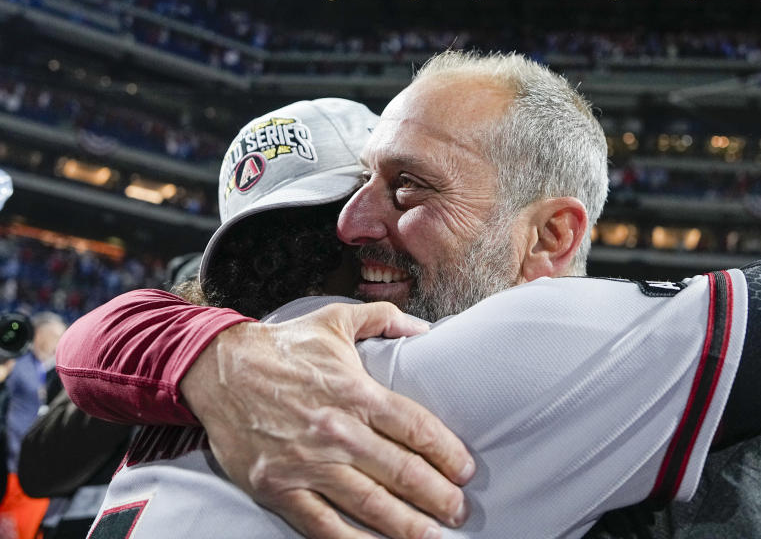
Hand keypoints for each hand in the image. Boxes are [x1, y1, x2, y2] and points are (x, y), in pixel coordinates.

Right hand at [181, 301, 473, 538]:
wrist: (218, 368)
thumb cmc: (283, 346)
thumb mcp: (336, 319)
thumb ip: (384, 318)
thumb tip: (424, 328)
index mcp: (356, 392)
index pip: (416, 428)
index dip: (447, 452)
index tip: (467, 469)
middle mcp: (337, 431)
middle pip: (400, 471)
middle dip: (437, 495)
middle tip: (459, 511)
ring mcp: (308, 463)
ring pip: (369, 503)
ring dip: (406, 525)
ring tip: (433, 537)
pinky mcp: (280, 487)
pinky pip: (322, 524)